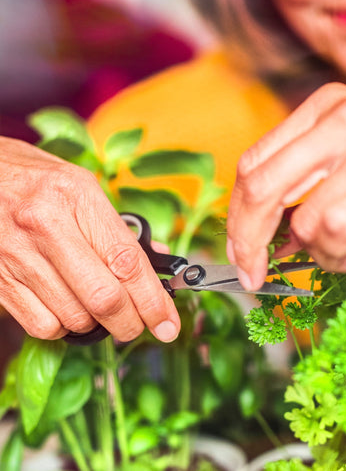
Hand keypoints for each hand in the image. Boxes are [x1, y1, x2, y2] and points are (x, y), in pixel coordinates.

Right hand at [0, 136, 179, 341]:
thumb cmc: (35, 179)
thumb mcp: (82, 187)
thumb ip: (118, 228)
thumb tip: (155, 262)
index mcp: (77, 196)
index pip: (127, 261)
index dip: (154, 300)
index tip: (168, 323)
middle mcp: (47, 225)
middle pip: (104, 297)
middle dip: (131, 324)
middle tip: (139, 327)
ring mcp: (17, 254)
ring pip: (74, 317)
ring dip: (97, 324)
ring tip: (98, 307)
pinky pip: (42, 325)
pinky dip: (64, 327)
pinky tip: (67, 308)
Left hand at [226, 82, 345, 288]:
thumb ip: (303, 191)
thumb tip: (263, 238)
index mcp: (323, 108)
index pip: (253, 165)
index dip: (236, 216)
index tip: (239, 253)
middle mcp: (342, 117)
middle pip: (260, 187)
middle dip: (248, 243)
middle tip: (254, 275)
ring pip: (304, 220)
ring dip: (317, 253)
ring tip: (345, 253)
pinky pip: (338, 230)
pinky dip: (341, 255)